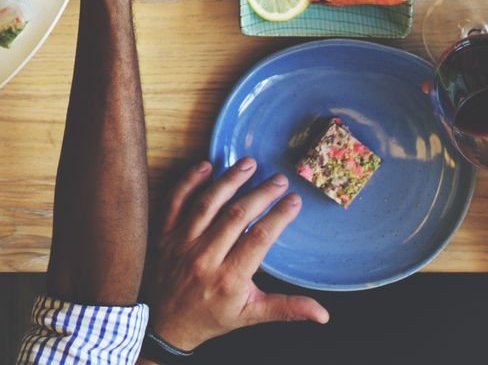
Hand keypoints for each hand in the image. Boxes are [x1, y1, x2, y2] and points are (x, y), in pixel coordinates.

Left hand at [145, 158, 330, 351]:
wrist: (166, 325)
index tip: (294, 200)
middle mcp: (204, 258)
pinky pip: (176, 201)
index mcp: (229, 279)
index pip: (259, 239)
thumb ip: (286, 309)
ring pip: (207, 204)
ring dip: (229, 180)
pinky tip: (207, 166)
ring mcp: (181, 243)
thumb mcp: (250, 316)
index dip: (278, 216)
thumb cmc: (212, 317)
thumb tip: (323, 315)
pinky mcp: (164, 234)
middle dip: (261, 193)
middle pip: (236, 216)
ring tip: (249, 163)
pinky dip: (189, 181)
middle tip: (279, 179)